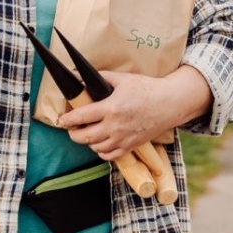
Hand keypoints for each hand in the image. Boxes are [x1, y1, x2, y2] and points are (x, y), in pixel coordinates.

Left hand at [57, 71, 172, 161]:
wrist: (169, 103)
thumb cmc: (147, 89)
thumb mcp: (123, 79)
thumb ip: (100, 77)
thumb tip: (80, 76)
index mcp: (111, 108)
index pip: (80, 117)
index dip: (67, 119)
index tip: (62, 119)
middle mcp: (115, 126)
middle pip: (84, 137)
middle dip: (72, 133)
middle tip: (71, 128)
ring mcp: (123, 138)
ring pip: (95, 148)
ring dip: (87, 142)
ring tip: (86, 133)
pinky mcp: (131, 146)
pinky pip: (109, 155)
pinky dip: (101, 151)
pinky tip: (100, 143)